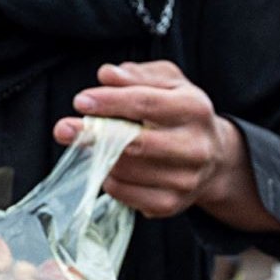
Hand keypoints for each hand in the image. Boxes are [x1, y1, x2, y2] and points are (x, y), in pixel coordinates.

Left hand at [55, 61, 246, 219]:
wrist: (215, 158)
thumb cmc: (182, 113)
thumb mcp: (168, 82)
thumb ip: (137, 75)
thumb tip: (107, 75)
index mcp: (195, 108)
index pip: (146, 104)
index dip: (110, 103)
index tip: (81, 101)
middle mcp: (195, 147)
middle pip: (136, 143)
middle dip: (95, 135)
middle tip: (64, 128)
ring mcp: (186, 180)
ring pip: (127, 171)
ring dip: (100, 157)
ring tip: (92, 145)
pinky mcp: (172, 204)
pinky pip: (126, 195)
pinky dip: (110, 180)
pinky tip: (111, 168)